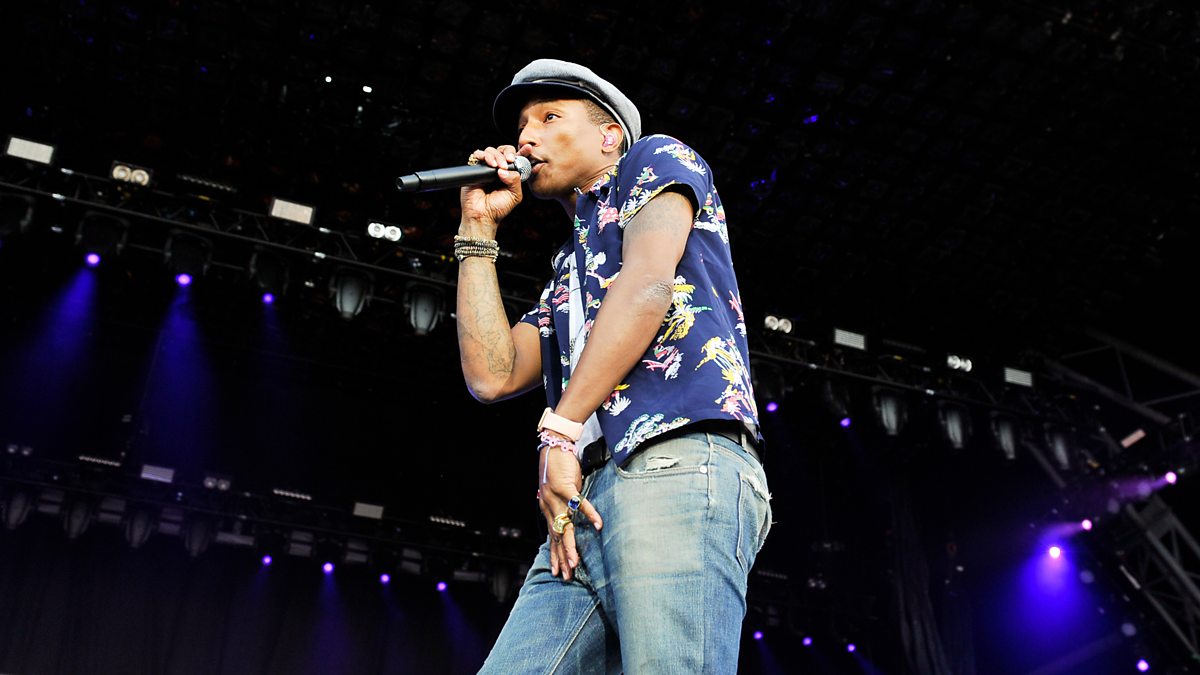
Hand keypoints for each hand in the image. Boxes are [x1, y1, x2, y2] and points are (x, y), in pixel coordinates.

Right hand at [459, 145, 522, 238]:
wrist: (482, 215)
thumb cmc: (498, 208)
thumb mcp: (514, 195)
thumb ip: (515, 180)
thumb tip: (504, 169)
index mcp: (510, 174)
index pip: (517, 159)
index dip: (523, 152)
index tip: (528, 148)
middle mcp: (498, 169)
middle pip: (504, 150)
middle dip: (508, 153)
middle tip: (509, 161)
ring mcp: (486, 168)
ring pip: (491, 150)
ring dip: (497, 156)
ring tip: (498, 167)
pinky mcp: (475, 169)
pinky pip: (478, 155)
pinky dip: (484, 155)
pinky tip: (490, 165)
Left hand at [537, 442, 602, 580]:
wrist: (554, 443)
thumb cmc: (559, 466)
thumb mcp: (559, 488)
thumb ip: (562, 503)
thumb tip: (568, 514)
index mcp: (548, 507)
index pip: (552, 536)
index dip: (555, 554)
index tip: (558, 571)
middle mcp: (549, 505)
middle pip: (556, 536)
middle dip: (561, 557)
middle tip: (566, 575)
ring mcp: (555, 497)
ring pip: (564, 526)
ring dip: (570, 545)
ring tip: (575, 562)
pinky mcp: (565, 486)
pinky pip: (579, 504)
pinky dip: (589, 514)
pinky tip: (598, 525)